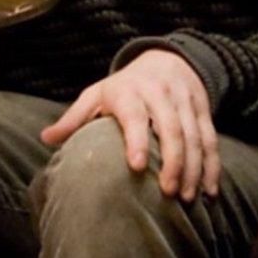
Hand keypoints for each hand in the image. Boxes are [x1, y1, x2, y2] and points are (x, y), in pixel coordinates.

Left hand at [40, 49, 219, 202]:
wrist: (166, 60)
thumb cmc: (124, 86)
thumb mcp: (97, 94)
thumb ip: (75, 118)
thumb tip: (46, 139)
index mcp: (129, 91)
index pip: (135, 115)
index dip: (137, 139)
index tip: (137, 167)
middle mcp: (160, 94)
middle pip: (171, 128)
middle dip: (172, 161)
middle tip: (168, 192)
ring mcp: (184, 102)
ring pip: (194, 136)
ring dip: (193, 168)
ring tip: (187, 197)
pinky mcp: (202, 111)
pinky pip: (210, 139)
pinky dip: (212, 166)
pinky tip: (209, 191)